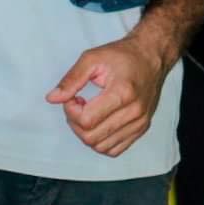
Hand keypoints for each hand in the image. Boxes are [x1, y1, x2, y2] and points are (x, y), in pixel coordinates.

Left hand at [46, 35, 170, 156]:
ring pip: (101, 147)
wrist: (151, 57)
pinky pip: (114, 150)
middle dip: (76, 123)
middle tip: (77, 104)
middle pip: (91, 137)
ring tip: (89, 112)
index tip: (73, 97)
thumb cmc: (122, 55)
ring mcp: (140, 123)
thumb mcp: (92, 58)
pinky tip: (99, 122)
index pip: (86, 120)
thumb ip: (71, 79)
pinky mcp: (141, 129)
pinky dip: (101, 141)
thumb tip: (52, 98)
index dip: (71, 111)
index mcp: (123, 92)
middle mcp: (134, 112)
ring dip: (87, 133)